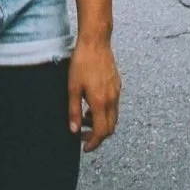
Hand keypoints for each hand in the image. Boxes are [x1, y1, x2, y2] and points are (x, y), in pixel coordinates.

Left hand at [68, 36, 120, 152]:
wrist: (96, 42)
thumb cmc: (82, 63)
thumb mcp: (72, 88)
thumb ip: (74, 111)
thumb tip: (74, 130)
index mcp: (101, 102)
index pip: (101, 132)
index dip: (93, 143)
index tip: (85, 148)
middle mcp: (112, 99)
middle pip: (110, 128)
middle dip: (98, 136)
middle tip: (83, 137)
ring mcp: (116, 92)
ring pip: (113, 117)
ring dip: (101, 124)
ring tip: (85, 119)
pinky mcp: (117, 84)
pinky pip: (114, 105)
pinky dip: (104, 112)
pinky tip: (91, 105)